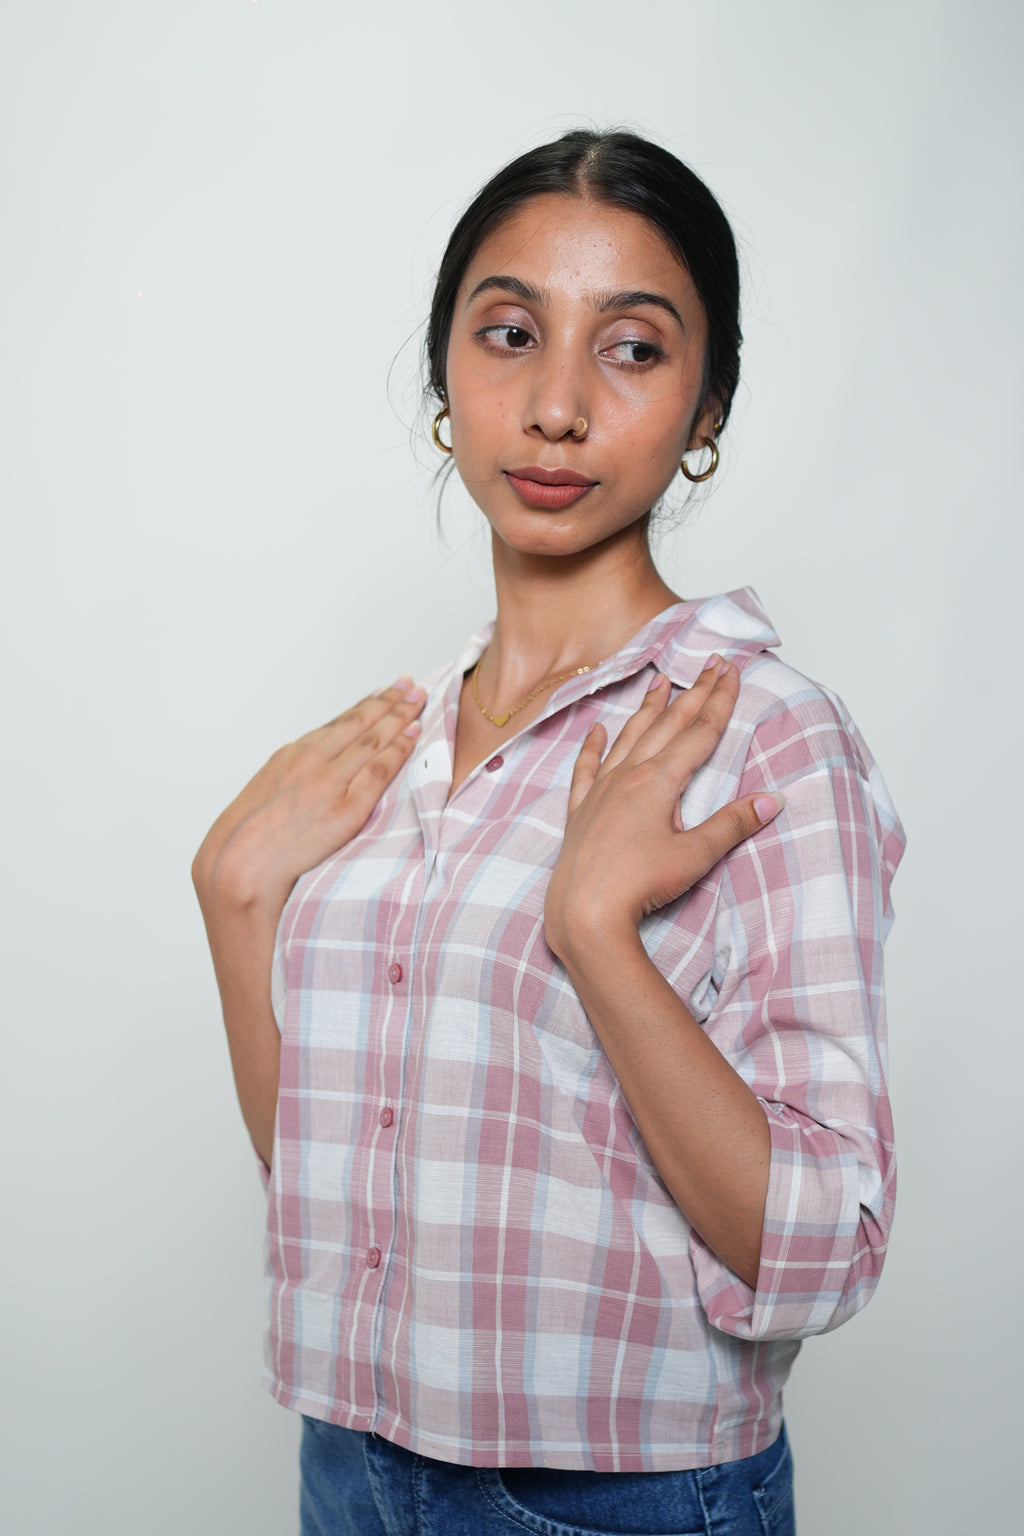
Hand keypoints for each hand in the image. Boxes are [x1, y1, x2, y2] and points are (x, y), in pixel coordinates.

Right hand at [192, 676, 425, 921]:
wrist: (239, 863)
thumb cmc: (247, 838)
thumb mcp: (266, 795)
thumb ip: (293, 779)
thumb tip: (310, 779)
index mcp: (291, 755)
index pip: (337, 724)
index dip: (364, 706)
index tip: (383, 692)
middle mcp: (311, 760)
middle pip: (358, 722)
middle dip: (388, 701)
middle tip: (410, 684)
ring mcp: (329, 782)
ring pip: (373, 739)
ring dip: (399, 716)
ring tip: (419, 700)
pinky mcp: (346, 807)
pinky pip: (379, 770)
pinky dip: (399, 749)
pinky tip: (414, 735)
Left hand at [544, 657, 782, 958]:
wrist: (584, 911)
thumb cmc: (639, 886)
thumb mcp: (694, 856)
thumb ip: (732, 824)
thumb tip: (771, 799)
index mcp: (659, 782)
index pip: (699, 732)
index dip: (719, 700)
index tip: (730, 671)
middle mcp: (628, 777)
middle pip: (668, 726)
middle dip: (693, 693)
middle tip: (709, 664)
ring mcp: (601, 792)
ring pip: (628, 738)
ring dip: (647, 710)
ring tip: (660, 684)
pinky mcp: (580, 811)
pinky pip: (586, 769)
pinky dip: (593, 747)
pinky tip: (596, 730)